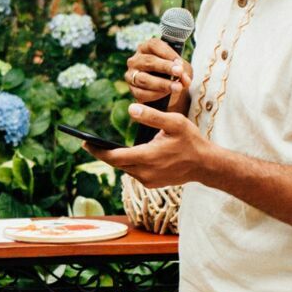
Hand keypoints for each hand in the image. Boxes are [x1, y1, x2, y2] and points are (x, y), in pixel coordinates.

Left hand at [86, 104, 213, 186]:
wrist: (206, 165)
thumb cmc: (191, 141)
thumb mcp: (175, 123)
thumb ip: (152, 116)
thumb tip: (131, 108)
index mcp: (148, 157)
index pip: (114, 156)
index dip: (98, 150)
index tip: (85, 143)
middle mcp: (145, 173)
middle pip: (116, 164)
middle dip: (102, 153)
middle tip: (88, 143)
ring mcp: (148, 181)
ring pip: (125, 169)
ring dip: (115, 159)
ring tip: (102, 147)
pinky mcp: (152, 183)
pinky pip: (134, 173)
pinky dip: (128, 164)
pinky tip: (123, 154)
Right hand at [125, 39, 191, 114]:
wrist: (168, 93)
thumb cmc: (173, 74)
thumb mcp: (183, 70)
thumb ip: (184, 72)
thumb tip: (184, 78)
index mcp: (147, 48)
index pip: (154, 45)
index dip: (167, 53)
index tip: (179, 62)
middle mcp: (136, 60)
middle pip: (148, 61)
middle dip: (165, 67)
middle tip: (179, 73)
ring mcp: (131, 75)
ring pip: (143, 79)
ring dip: (161, 84)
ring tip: (176, 87)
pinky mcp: (132, 90)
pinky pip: (141, 93)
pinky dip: (155, 94)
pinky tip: (166, 94)